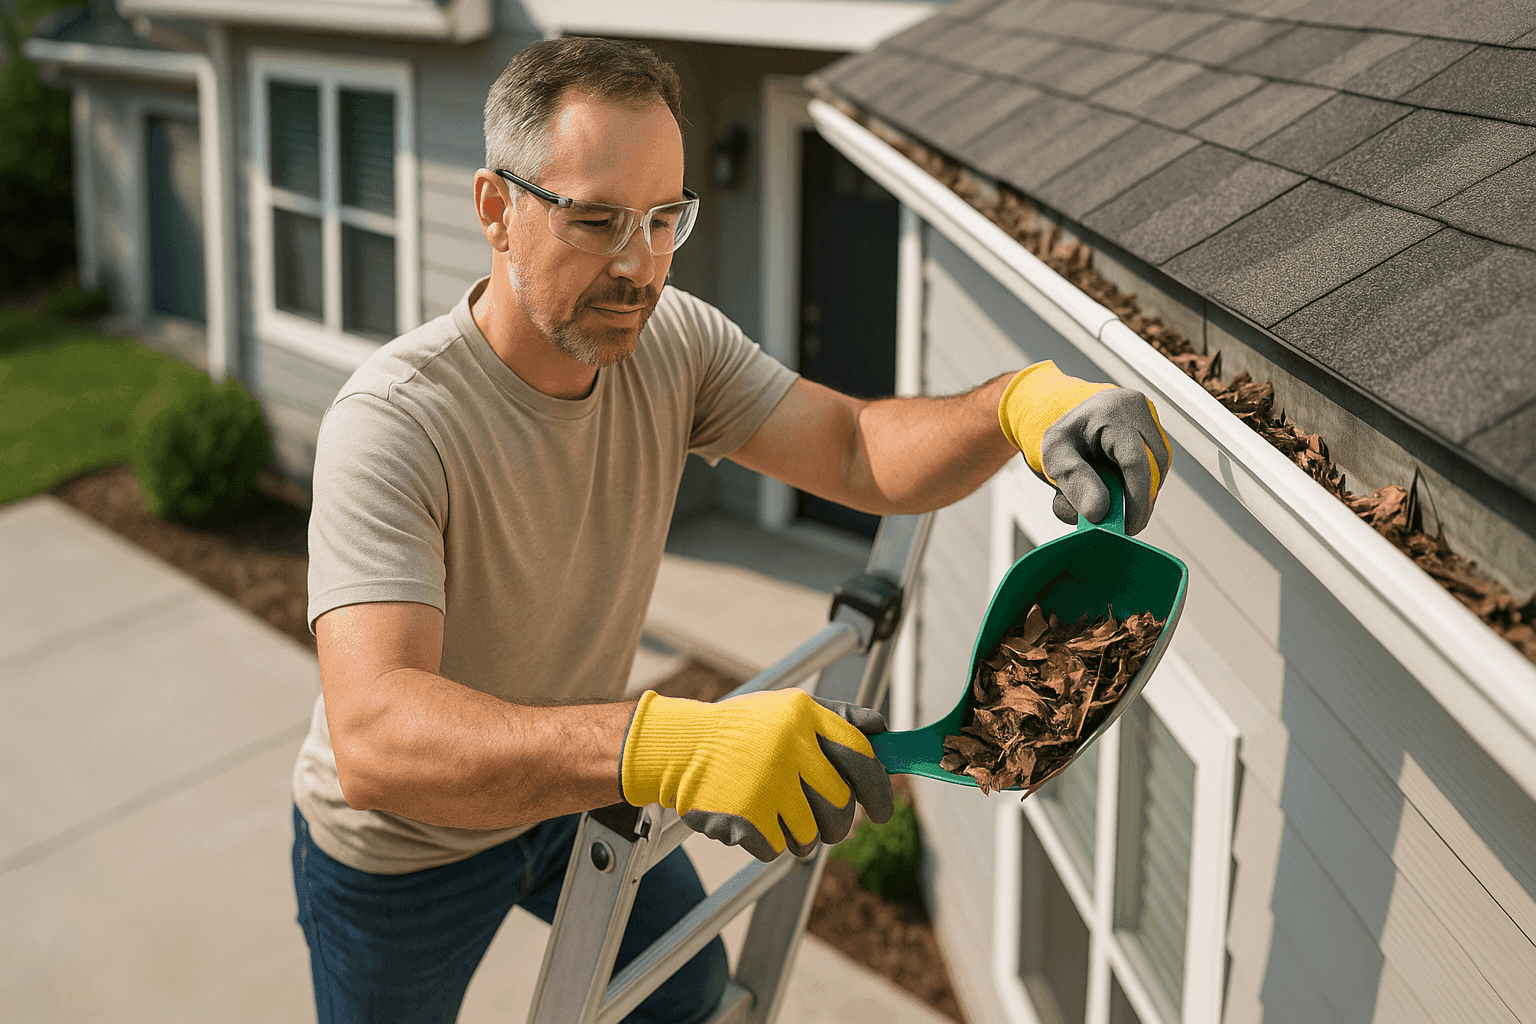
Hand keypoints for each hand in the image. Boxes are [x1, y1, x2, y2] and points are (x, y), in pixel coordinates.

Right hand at [620, 688, 893, 861]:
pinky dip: (767, 842)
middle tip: (821, 822)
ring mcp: (767, 781)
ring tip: (775, 812)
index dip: (879, 789)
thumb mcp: (787, 709)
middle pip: (840, 806)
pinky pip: (777, 849)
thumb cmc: (742, 730)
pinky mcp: (744, 814)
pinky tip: (750, 816)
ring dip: (798, 834)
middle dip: (836, 823)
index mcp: (804, 715)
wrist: (679, 746)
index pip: (862, 757)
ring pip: (811, 834)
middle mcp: (789, 745)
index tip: (883, 812)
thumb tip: (882, 728)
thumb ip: (837, 717)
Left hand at [997, 361, 1171, 534]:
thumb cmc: (1064, 436)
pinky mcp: (1158, 440)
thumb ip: (1073, 481)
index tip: (1127, 528)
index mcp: (1114, 411)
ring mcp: (1154, 426)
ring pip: (1158, 474)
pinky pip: (1156, 472)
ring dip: (1137, 495)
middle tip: (1120, 526)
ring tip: (1110, 499)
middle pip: (1153, 470)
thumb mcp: (1055, 455)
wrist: (1072, 418)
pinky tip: (1118, 488)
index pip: (1135, 462)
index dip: (1135, 500)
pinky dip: (1138, 488)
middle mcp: (1141, 414)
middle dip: (1137, 503)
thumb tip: (1099, 514)